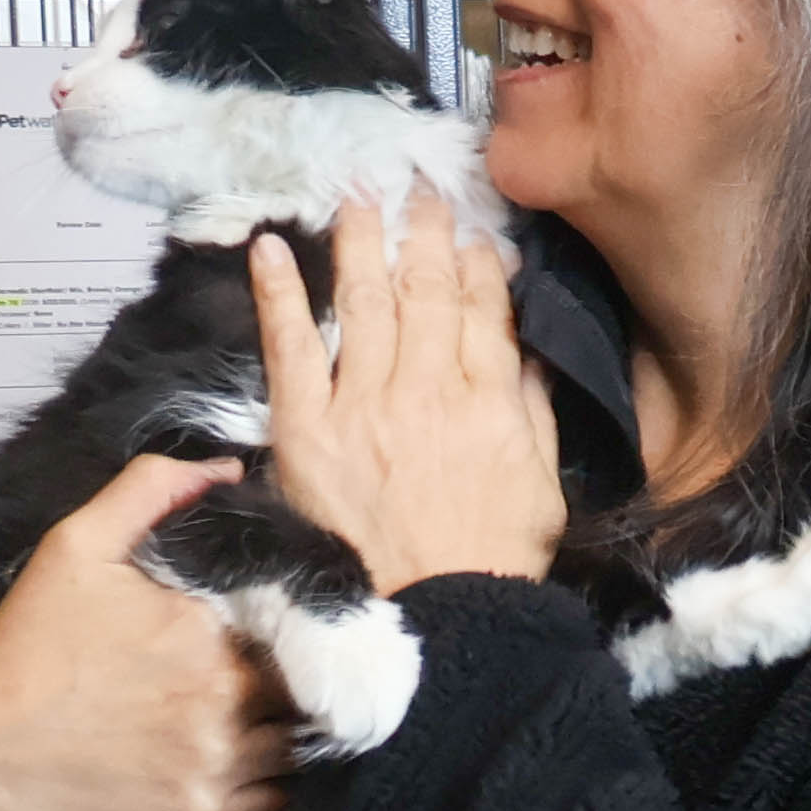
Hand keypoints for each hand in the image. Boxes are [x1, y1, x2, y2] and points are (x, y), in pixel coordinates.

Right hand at [0, 455, 293, 810]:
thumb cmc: (28, 643)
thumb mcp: (77, 545)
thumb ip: (151, 490)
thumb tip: (228, 468)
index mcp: (206, 633)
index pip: (300, 622)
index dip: (304, 619)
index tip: (286, 619)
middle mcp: (222, 703)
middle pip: (312, 685)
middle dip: (307, 673)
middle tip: (289, 666)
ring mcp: (215, 766)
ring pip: (305, 746)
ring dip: (301, 728)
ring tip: (282, 711)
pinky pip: (282, 806)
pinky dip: (285, 785)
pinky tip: (266, 761)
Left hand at [256, 196, 565, 596]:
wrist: (437, 620)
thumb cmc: (494, 559)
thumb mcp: (541, 483)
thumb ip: (533, 412)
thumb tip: (527, 354)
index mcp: (489, 402)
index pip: (482, 311)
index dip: (477, 265)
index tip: (472, 234)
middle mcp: (428, 389)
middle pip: (425, 291)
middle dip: (423, 233)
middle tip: (416, 190)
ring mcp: (364, 405)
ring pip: (364, 303)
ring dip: (359, 242)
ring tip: (357, 198)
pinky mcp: (308, 429)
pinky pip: (291, 348)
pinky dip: (279, 295)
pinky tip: (268, 249)